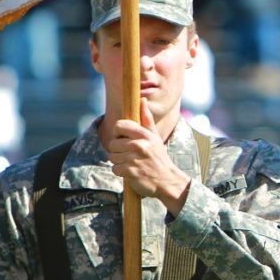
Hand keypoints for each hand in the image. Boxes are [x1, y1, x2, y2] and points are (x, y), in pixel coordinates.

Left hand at [107, 98, 191, 213]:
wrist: (167, 180)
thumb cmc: (158, 157)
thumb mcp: (155, 137)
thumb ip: (146, 119)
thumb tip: (142, 99)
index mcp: (144, 134)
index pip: (120, 125)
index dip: (118, 133)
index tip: (125, 139)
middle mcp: (139, 145)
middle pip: (113, 143)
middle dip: (118, 150)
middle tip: (131, 155)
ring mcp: (134, 159)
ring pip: (112, 157)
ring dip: (119, 162)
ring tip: (132, 163)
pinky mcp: (130, 172)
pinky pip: (115, 169)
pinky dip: (120, 172)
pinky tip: (131, 172)